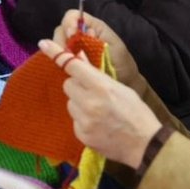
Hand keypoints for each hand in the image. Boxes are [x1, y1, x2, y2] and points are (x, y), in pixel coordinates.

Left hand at [37, 41, 162, 168]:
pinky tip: (97, 123)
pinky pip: (74, 119)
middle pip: (68, 84)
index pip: (73, 66)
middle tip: (92, 91)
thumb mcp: (120, 88)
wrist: (145, 144)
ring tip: (98, 110)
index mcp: (101, 86)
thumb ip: (97, 75)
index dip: (57, 54)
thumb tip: (79, 59)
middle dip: (77, 85)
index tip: (44, 44)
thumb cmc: (136, 112)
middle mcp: (88, 102)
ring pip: (70, 102)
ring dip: (79, 102)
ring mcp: (83, 120)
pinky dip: (82, 119)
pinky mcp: (81, 134)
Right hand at [50, 9, 139, 87]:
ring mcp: (71, 50)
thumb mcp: (113, 46)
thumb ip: (96, 37)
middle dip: (62, 41)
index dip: (69, 23)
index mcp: (90, 26)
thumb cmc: (122, 63)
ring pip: (55, 45)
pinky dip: (59, 63)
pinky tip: (66, 68)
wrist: (125, 82)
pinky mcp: (68, 63)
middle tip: (70, 53)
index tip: (72, 35)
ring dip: (60, 53)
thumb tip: (80, 32)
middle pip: (60, 30)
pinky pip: (57, 59)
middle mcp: (78, 36)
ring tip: (71, 63)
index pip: (72, 16)